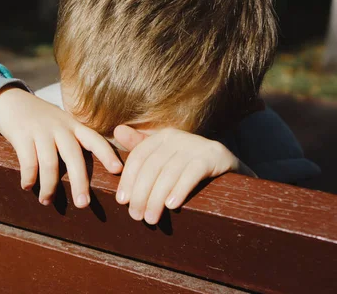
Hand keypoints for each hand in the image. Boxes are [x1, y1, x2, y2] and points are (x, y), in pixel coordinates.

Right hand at [0, 87, 122, 207]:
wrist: (10, 101)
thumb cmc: (40, 119)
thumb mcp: (61, 123)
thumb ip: (73, 141)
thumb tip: (85, 175)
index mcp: (73, 125)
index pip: (94, 139)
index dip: (107, 154)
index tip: (117, 170)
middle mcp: (59, 127)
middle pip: (74, 156)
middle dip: (80, 182)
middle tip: (83, 204)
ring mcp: (40, 130)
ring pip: (50, 163)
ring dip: (49, 186)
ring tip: (46, 202)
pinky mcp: (21, 135)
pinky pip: (28, 161)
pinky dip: (29, 178)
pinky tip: (27, 187)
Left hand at [113, 125, 255, 224]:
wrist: (231, 171)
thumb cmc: (190, 168)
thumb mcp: (165, 158)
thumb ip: (140, 146)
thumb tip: (117, 130)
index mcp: (162, 136)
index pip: (139, 157)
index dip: (128, 179)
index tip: (121, 201)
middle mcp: (178, 136)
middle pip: (152, 166)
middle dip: (141, 193)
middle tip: (136, 216)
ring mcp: (197, 144)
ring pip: (169, 173)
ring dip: (157, 198)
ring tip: (151, 218)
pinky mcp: (214, 155)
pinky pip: (192, 173)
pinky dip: (179, 190)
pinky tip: (172, 205)